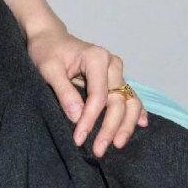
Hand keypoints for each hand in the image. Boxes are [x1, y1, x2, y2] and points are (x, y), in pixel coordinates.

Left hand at [25, 23, 148, 157]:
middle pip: (118, 101)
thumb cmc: (46, 51)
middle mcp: (112, 64)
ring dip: (126, 125)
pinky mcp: (115, 79)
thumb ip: (64, 91)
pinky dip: (135, 111)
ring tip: (118, 144)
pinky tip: (140, 124)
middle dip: (109, 127)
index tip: (79, 138)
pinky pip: (130, 97)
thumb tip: (78, 117)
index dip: (91, 119)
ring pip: (129, 101)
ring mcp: (116, 72)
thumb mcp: (48, 69)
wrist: (49, 38)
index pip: (99, 95)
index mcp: (97, 58)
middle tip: (98, 150)